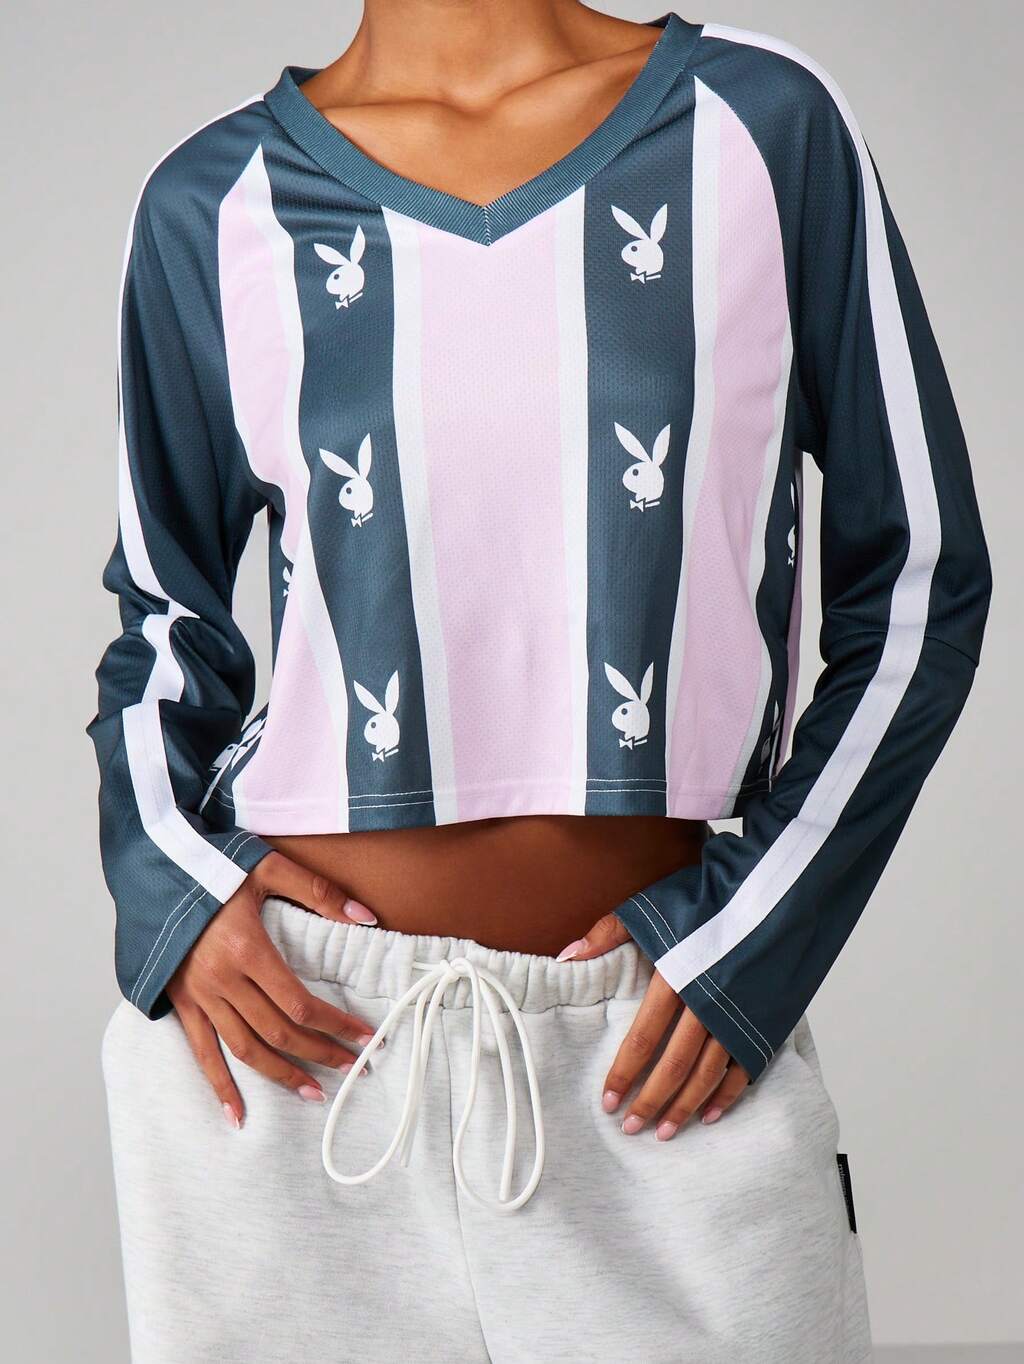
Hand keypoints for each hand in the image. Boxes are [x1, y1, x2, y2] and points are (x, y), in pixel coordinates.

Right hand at [167, 851, 380, 1128]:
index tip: (365, 1037)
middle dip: (320, 1054)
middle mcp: (222, 981)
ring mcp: (199, 996)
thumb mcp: (268, 868)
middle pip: (279, 1032)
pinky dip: (219, 1086)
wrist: (154, 869)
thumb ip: (318, 892)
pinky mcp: (180, 1002)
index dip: (336, 1026)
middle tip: (353, 1068)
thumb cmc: (213, 866)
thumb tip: (366, 915)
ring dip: (281, 1075)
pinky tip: (237, 1115)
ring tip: (313, 1093)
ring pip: (245, 1049)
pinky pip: (201, 1053)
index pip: (300, 1004)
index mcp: (247, 950)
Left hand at [557, 913, 749, 1137]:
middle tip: (630, 1128)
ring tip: (665, 1132)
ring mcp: (740, 1016)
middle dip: (651, 1101)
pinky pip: (745, 1069)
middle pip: (675, 1065)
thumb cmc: (705, 899)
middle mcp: (708, 1002)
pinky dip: (727, 1096)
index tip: (607, 1101)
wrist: (770, 892)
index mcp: (676, 977)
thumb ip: (607, 933)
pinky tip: (709, 1115)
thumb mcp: (649, 907)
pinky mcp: (764, 1021)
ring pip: (709, 1074)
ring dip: (685, 1107)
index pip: (643, 1038)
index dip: (624, 1072)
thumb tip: (566, 956)